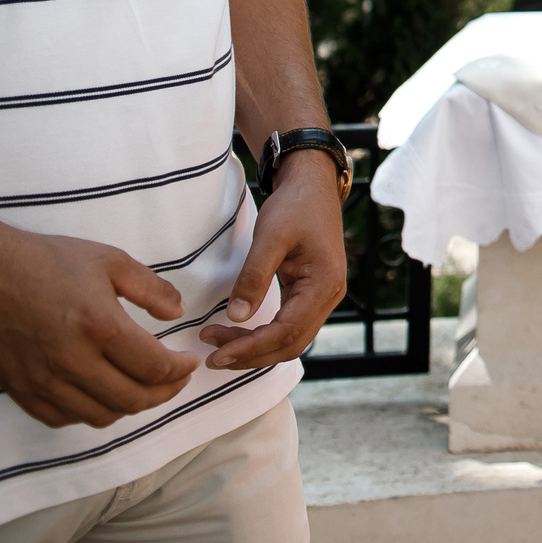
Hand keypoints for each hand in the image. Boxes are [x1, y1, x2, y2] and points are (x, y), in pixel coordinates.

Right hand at [0, 212, 199, 427]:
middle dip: (165, 393)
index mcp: (99, 327)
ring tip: (145, 387)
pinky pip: (63, 418)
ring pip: (101, 414)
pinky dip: (91, 412)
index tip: (189, 363)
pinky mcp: (21, 390)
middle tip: (176, 380)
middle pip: (132, 399)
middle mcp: (72, 361)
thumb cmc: (45, 261)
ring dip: (131, 405)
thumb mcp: (109, 261)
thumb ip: (151, 288)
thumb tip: (178, 312)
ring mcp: (43, 380)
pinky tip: (103, 394)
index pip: (154, 367)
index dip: (180, 371)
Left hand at [199, 152, 346, 369]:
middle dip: (251, 354)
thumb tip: (236, 317)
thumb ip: (254, 277)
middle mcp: (329, 296)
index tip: (216, 354)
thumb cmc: (294, 207)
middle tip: (211, 356)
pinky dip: (264, 337)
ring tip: (218, 346)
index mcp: (324, 284)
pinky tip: (239, 334)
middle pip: (290, 344)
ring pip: (290, 340)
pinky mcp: (312, 294)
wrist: (313, 186)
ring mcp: (323, 297)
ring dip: (256, 349)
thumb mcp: (270, 237)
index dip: (250, 348)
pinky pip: (290, 327)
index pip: (286, 331)